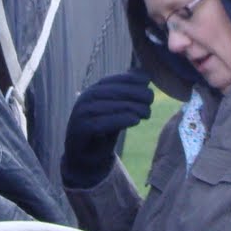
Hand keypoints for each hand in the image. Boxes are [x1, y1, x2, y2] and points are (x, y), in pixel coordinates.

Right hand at [62, 70, 153, 187]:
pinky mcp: (80, 130)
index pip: (112, 80)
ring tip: (146, 112)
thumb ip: (126, 94)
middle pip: (111, 91)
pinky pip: (101, 123)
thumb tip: (143, 74)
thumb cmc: (105, 130)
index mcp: (93, 90)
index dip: (131, 79)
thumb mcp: (117, 109)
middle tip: (150, 100)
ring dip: (131, 107)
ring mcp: (80, 114)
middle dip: (134, 93)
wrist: (85, 157)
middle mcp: (85, 99)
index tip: (148, 82)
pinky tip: (135, 120)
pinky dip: (120, 120)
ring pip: (108, 106)